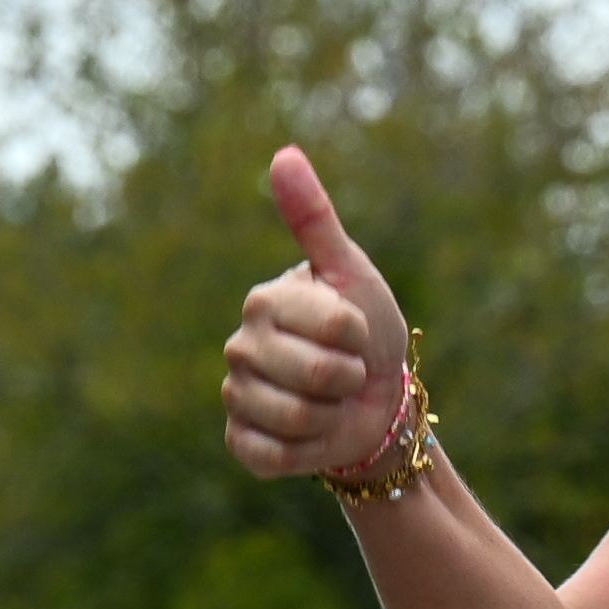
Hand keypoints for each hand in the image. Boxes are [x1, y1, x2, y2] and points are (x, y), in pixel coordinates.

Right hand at [219, 149, 419, 486]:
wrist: (372, 401)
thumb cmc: (366, 329)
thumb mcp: (351, 272)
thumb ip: (315, 219)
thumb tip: (283, 153)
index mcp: (263, 301)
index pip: (337, 328)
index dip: (362, 337)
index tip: (357, 333)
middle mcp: (239, 346)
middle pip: (317, 377)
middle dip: (349, 380)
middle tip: (347, 373)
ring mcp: (236, 396)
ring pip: (296, 419)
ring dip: (330, 418)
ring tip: (329, 403)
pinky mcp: (240, 441)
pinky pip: (273, 455)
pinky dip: (306, 452)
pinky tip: (309, 435)